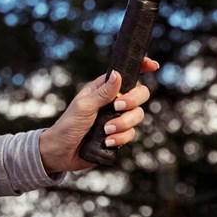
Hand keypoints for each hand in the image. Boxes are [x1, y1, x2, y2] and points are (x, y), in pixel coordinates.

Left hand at [38, 57, 159, 173]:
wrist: (63, 151)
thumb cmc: (68, 124)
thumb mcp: (84, 106)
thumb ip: (103, 92)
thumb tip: (118, 74)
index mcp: (103, 89)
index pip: (125, 75)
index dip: (141, 68)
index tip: (153, 65)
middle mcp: (113, 101)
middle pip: (139, 94)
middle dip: (132, 101)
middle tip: (117, 107)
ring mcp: (117, 118)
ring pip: (137, 116)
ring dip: (123, 124)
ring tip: (106, 130)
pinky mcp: (119, 135)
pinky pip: (131, 134)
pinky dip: (120, 138)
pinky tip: (107, 141)